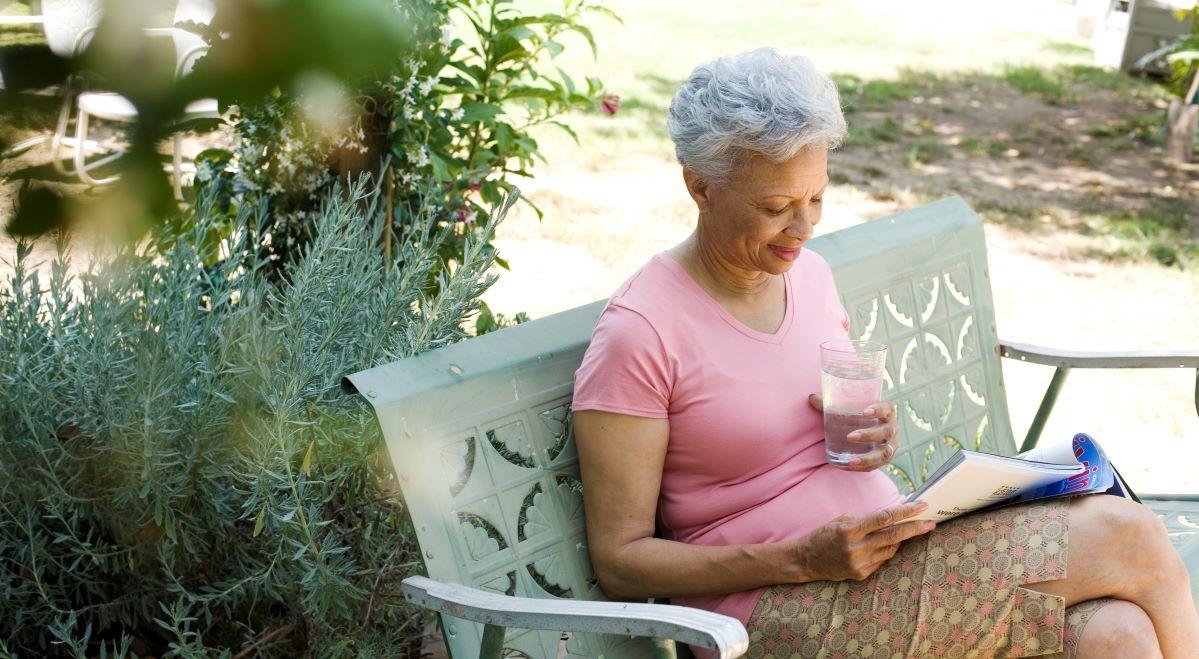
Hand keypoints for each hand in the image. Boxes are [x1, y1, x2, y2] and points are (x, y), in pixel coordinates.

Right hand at [790, 501, 935, 581]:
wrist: (806, 560)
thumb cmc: (824, 535)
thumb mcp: (842, 520)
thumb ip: (866, 521)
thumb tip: (892, 518)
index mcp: (851, 529)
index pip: (884, 518)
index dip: (906, 511)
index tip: (922, 505)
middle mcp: (857, 547)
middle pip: (894, 536)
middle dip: (915, 528)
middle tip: (931, 522)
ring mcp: (860, 563)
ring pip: (891, 549)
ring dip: (899, 540)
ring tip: (900, 532)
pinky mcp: (861, 574)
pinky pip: (882, 560)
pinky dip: (885, 551)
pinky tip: (880, 546)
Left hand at [808, 394, 899, 471]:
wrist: (870, 434)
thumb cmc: (857, 417)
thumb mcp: (846, 410)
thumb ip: (830, 404)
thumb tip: (811, 397)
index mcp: (886, 412)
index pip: (887, 408)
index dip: (879, 410)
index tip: (865, 412)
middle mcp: (892, 428)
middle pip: (886, 432)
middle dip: (869, 435)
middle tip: (850, 437)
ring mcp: (891, 445)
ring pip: (884, 453)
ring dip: (868, 457)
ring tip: (851, 461)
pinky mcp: (885, 459)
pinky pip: (876, 466)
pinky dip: (863, 467)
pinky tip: (848, 467)